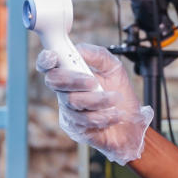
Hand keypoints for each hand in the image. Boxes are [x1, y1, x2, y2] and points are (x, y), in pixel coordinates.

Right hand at [36, 43, 153, 164]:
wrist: (132, 124)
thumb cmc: (121, 95)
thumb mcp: (114, 69)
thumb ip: (98, 55)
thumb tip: (80, 49)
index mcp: (71, 74)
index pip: (49, 64)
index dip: (45, 59)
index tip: (53, 57)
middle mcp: (65, 91)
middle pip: (54, 81)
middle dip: (74, 80)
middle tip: (94, 82)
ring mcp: (68, 110)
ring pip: (72, 101)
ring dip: (98, 100)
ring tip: (116, 99)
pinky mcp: (74, 128)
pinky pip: (83, 120)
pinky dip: (103, 116)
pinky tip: (115, 115)